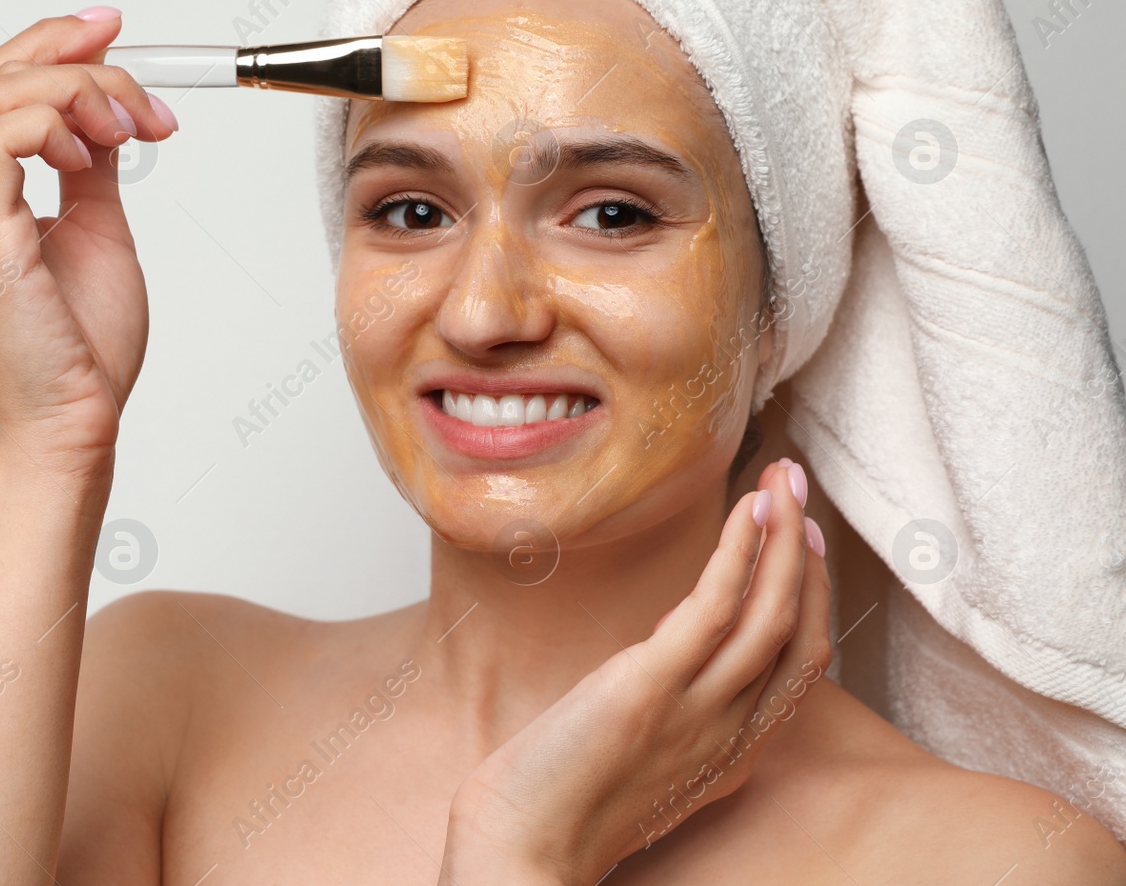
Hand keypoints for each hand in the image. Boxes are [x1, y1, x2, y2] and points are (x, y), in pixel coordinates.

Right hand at [0, 12, 178, 476]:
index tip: (115, 33)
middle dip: (66, 49)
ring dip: (76, 90)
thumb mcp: (97, 237)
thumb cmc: (77, 360)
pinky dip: (54, 124)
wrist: (64, 438)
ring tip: (132, 126)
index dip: (50, 46)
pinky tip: (94, 152)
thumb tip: (105, 117)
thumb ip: (90, 173)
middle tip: (133, 53)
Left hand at [439, 460, 832, 883]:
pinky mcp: (652, 688)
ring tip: (781, 479)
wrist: (520, 850)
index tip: (800, 539)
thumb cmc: (560, 800)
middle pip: (799, 634)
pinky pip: (717, 610)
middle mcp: (730, 735)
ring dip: (784, 538)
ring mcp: (697, 712)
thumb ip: (667, 708)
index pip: (797, 665)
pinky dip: (741, 556)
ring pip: (772, 615)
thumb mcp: (638, 752)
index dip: (807, 595)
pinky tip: (748, 514)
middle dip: (806, 554)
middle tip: (798, 488)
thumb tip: (662, 656)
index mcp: (731, 752)